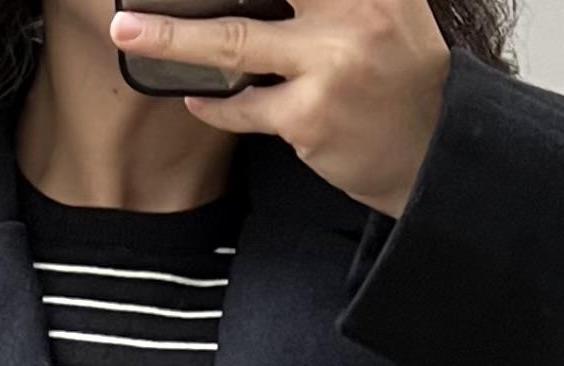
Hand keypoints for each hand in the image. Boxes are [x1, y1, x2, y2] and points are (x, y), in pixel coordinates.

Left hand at [108, 0, 450, 218]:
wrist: (435, 152)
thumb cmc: (400, 71)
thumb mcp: (387, 4)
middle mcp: (353, 12)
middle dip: (187, 0)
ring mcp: (329, 67)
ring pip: (231, 44)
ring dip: (172, 39)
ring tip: (128, 31)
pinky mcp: (310, 118)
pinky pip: (243, 108)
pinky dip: (216, 104)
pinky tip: (196, 99)